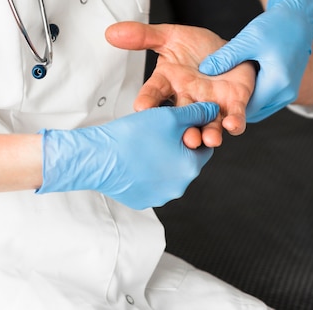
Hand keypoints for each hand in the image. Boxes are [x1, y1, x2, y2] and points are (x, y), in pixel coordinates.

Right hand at [36, 102, 218, 209]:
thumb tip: (213, 111)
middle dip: (177, 147)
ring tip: (144, 144)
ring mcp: (160, 197)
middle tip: (160, 132)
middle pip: (186, 162)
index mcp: (191, 168)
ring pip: (168, 173)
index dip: (193, 132)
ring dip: (162, 160)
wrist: (99, 158)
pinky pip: (151, 184)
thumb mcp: (170, 116)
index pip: (204, 147)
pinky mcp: (142, 200)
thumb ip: (196, 113)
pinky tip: (134, 159)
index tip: (179, 124)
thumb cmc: (134, 136)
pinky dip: (146, 172)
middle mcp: (179, 187)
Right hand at [105, 22, 256, 147]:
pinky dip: (234, 124)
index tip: (140, 108)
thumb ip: (143, 36)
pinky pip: (234, 118)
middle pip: (180, 117)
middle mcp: (187, 98)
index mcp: (169, 83)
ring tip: (207, 139)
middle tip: (180, 136)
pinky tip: (232, 126)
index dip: (147, 100)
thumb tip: (112, 32)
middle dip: (179, 129)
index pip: (153, 94)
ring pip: (207, 124)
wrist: (230, 51)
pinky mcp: (233, 105)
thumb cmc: (198, 48)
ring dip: (207, 134)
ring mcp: (211, 105)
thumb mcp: (170, 37)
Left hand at [199, 0, 312, 121]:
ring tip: (223, 96)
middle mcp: (287, 93)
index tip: (210, 104)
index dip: (228, 108)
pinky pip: (267, 100)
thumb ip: (226, 56)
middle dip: (235, 107)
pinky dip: (254, 96)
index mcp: (278, 82)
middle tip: (212, 103)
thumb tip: (204, 71)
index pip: (248, 107)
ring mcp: (289, 93)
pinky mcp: (288, 88)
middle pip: (255, 111)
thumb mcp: (248, 39)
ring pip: (261, 107)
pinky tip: (238, 88)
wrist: (299, 18)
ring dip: (245, 103)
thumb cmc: (276, 25)